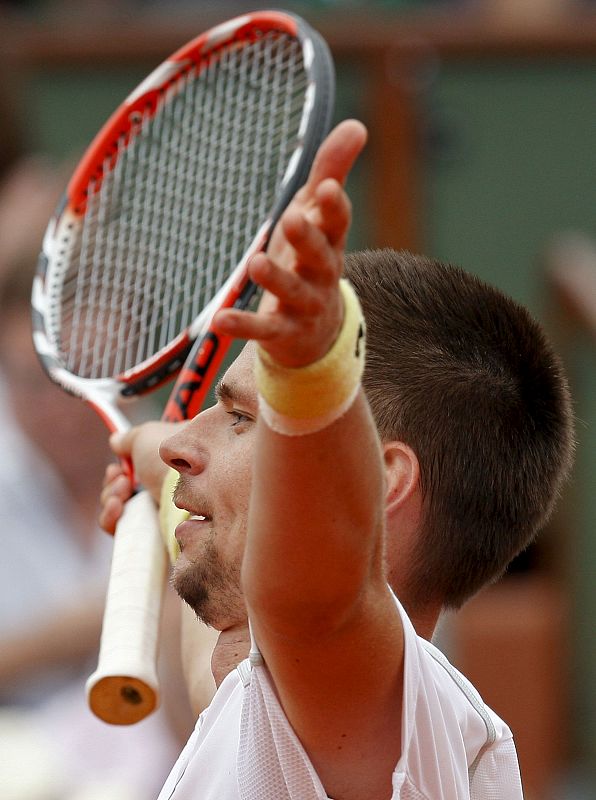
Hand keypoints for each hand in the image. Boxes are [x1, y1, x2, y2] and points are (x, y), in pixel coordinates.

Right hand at [98, 421, 181, 532]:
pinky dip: (110, 519)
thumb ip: (128, 440)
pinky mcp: (153, 534)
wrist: (189, 483)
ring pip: (119, 513)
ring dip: (110, 497)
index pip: (132, 478)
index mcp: (162, 470)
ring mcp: (158, 513)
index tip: (117, 467)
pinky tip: (116, 506)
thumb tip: (116, 441)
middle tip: (122, 478)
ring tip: (123, 488)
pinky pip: (122, 532)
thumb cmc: (169, 455)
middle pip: (121, 495)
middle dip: (112, 485)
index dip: (119, 473)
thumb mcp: (146, 436)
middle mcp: (160, 492)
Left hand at [213, 120, 366, 366]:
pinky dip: (243, 324)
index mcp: (331, 243)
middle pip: (319, 256)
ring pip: (293, 292)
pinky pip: (263, 329)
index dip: (334, 207)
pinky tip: (219, 319)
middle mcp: (322, 274)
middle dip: (307, 238)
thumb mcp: (319, 217)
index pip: (338, 223)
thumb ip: (331, 174)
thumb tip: (357, 125)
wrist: (318, 334)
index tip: (326, 188)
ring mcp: (304, 306)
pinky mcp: (282, 332)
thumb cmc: (312, 260)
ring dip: (276, 279)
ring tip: (256, 262)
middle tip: (291, 218)